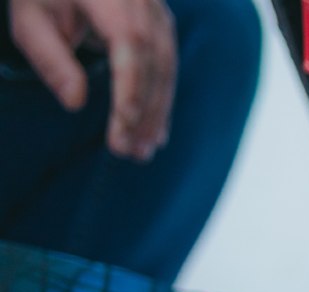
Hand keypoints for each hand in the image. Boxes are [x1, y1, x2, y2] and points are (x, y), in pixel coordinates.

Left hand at [8, 0, 174, 160]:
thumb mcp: (31, 22)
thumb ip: (51, 60)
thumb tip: (75, 104)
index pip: (129, 41)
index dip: (131, 86)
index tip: (124, 126)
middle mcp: (143, 0)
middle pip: (154, 60)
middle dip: (145, 110)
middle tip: (131, 151)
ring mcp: (158, 12)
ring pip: (167, 67)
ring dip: (157, 112)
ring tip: (142, 150)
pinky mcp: (162, 26)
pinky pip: (168, 66)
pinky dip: (161, 100)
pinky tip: (154, 130)